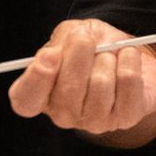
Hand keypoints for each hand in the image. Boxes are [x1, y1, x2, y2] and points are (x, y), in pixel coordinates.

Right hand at [8, 18, 155, 136]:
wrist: (127, 56)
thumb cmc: (92, 46)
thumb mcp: (70, 34)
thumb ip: (64, 40)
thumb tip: (65, 49)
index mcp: (40, 95)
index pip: (26, 100)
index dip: (37, 79)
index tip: (50, 55)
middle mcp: (63, 115)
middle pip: (68, 90)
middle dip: (80, 53)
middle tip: (86, 37)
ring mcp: (94, 121)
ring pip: (100, 84)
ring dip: (107, 56)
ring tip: (109, 52)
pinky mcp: (125, 118)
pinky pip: (128, 83)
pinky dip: (130, 59)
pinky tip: (128, 55)